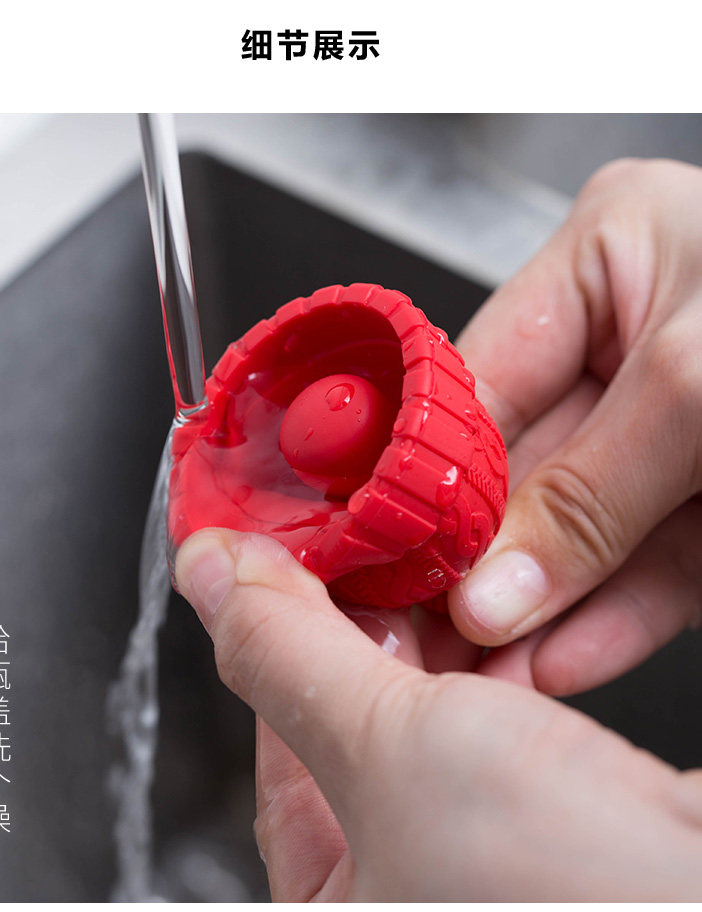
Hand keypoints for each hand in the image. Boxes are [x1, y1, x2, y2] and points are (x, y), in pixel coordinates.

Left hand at [175, 529, 701, 900]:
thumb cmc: (567, 890)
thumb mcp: (389, 750)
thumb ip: (288, 653)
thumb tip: (207, 574)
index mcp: (332, 900)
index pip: (272, 741)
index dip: (275, 635)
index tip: (283, 559)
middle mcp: (398, 883)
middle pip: (351, 720)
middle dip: (362, 626)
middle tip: (362, 543)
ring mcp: (475, 853)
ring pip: (432, 712)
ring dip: (436, 632)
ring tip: (433, 560)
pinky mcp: (546, 817)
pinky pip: (497, 719)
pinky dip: (494, 659)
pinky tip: (499, 606)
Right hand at [448, 158, 701, 694]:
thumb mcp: (701, 383)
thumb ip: (590, 490)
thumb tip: (492, 584)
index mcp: (607, 255)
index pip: (478, 373)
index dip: (430, 466)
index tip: (395, 545)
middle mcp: (629, 334)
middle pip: (522, 460)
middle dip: (480, 553)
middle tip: (432, 625)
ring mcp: (669, 422)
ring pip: (580, 525)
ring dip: (537, 603)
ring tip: (488, 666)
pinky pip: (648, 565)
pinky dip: (607, 618)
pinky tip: (560, 659)